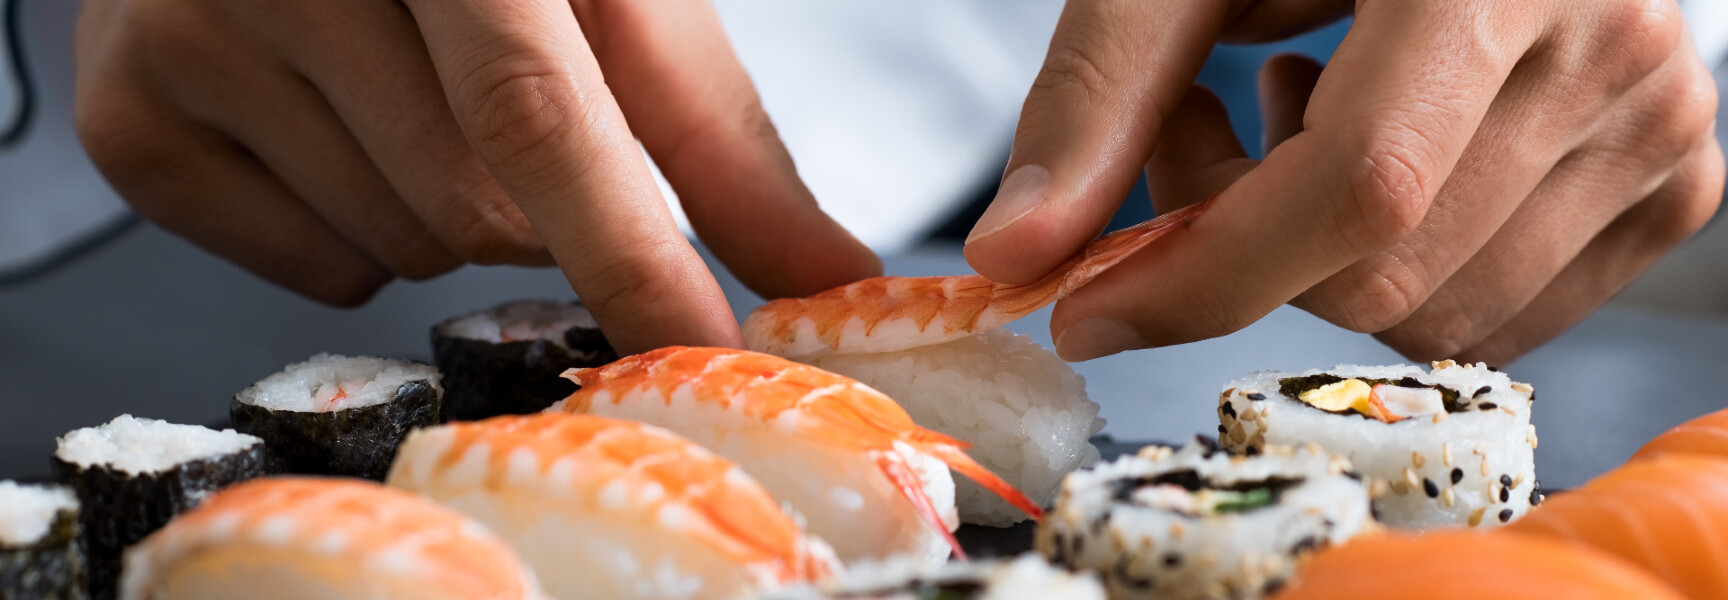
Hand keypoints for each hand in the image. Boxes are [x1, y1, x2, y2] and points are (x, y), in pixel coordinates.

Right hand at [73, 0, 879, 353]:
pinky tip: (336, 124)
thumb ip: (710, 129)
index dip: (624, 249)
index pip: (530, 109)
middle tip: (500, 102)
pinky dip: (360, 231)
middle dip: (534, 205)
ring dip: (447, 213)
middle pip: (473, 213)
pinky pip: (314, 271)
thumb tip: (816, 265)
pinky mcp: (129, 112)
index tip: (697, 348)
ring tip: (409, 95)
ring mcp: (188, 33)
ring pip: (399, 251)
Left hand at [964, 0, 1722, 364]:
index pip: (1358, 187)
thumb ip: (1099, 92)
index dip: (1203, 275)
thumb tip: (1012, 257)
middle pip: (1382, 272)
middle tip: (1208, 126)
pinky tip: (1385, 148)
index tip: (1087, 309)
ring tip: (1301, 114)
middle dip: (1245, 244)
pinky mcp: (1675, 179)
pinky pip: (1502, 313)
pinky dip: (1404, 270)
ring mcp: (1662, 120)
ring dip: (1318, 258)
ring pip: (1436, 312)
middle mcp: (1612, 45)